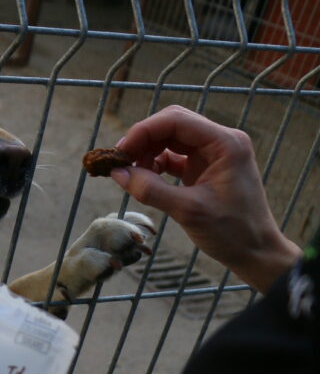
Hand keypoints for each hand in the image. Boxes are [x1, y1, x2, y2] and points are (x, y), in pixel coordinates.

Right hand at [110, 105, 300, 292]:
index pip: (176, 120)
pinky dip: (155, 164)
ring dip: (147, 152)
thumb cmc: (232, 232)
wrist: (256, 252)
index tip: (120, 153)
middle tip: (120, 161)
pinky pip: (173, 156)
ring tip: (131, 174)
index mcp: (225, 143)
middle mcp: (220, 141)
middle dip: (143, 140)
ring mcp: (213, 153)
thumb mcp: (188, 211)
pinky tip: (144, 179)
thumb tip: (117, 173)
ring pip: (170, 139)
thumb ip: (151, 190)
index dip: (143, 132)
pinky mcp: (204, 167)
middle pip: (171, 125)